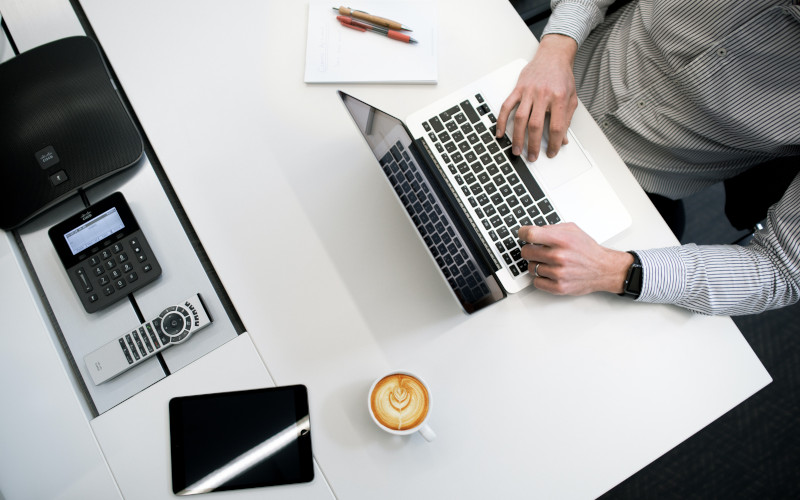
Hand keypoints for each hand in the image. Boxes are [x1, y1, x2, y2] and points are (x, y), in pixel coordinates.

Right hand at [496, 34, 578, 161]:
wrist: (553, 56)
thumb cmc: (562, 76)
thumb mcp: (571, 98)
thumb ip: (567, 119)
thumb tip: (563, 139)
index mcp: (559, 98)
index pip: (556, 126)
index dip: (555, 143)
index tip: (552, 152)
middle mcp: (543, 95)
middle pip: (536, 125)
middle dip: (533, 144)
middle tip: (532, 157)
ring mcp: (528, 92)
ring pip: (520, 118)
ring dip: (517, 137)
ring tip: (517, 150)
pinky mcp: (518, 89)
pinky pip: (507, 106)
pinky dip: (501, 120)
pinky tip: (500, 132)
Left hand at [519, 223, 632, 294]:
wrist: (603, 269)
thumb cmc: (587, 250)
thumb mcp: (572, 230)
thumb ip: (551, 228)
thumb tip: (532, 231)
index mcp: (562, 240)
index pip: (530, 235)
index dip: (523, 233)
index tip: (523, 234)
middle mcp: (559, 257)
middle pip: (526, 252)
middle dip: (530, 250)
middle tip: (537, 250)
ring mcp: (558, 273)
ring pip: (530, 267)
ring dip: (536, 264)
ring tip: (549, 262)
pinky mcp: (558, 287)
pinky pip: (536, 282)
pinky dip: (540, 278)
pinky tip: (549, 273)